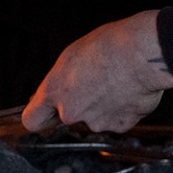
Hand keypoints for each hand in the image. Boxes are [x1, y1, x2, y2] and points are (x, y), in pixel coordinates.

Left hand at [23, 10, 172, 132]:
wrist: (141, 54)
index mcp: (54, 91)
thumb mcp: (72, 55)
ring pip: (94, 119)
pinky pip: (117, 120)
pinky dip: (121, 110)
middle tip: (93, 85)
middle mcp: (71, 112)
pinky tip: (127, 90)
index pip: (31, 120)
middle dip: (78, 106)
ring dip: (101, 107)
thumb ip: (61, 80)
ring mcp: (96, 122)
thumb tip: (58, 91)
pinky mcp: (119, 126)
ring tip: (115, 82)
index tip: (45, 114)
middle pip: (68, 117)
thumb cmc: (108, 46)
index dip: (40, 117)